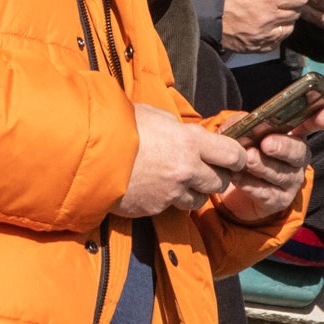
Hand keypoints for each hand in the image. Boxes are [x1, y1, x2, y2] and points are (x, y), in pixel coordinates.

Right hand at [119, 104, 249, 216]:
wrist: (87, 154)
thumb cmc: (119, 127)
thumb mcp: (153, 115)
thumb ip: (176, 127)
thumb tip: (185, 132)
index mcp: (191, 141)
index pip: (233, 155)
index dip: (236, 157)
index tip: (232, 157)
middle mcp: (187, 170)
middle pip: (221, 182)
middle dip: (215, 176)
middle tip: (203, 170)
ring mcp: (171, 192)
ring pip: (198, 200)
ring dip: (192, 192)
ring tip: (175, 180)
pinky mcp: (155, 209)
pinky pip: (170, 207)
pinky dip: (167, 200)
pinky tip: (152, 187)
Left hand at [216, 104, 323, 224]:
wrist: (239, 185)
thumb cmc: (247, 149)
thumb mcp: (243, 132)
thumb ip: (244, 124)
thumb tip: (242, 124)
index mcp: (294, 135)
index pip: (311, 124)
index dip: (320, 120)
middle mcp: (298, 158)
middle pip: (298, 152)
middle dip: (283, 147)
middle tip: (266, 144)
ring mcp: (291, 181)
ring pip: (281, 174)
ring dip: (263, 166)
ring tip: (248, 159)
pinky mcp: (279, 200)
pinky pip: (266, 193)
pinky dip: (250, 185)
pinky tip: (237, 177)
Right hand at [221, 0, 309, 51]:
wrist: (199, 7)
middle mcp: (267, 18)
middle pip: (296, 13)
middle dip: (293, 3)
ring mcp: (260, 35)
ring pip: (288, 29)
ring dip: (285, 21)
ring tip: (276, 13)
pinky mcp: (253, 46)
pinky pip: (274, 43)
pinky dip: (275, 34)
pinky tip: (267, 26)